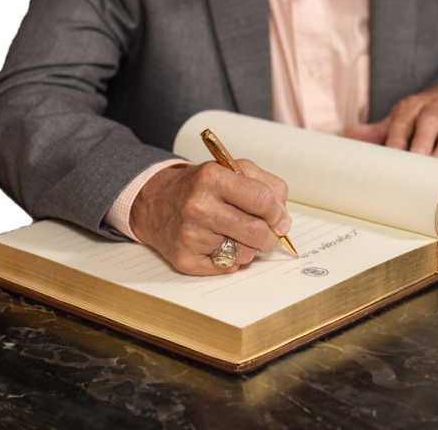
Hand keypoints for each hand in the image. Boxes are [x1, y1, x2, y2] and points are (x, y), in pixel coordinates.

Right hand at [130, 160, 290, 274]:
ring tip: (234, 234)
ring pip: (245, 254)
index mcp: (212, 178)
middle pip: (257, 232)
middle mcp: (199, 207)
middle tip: (266, 233)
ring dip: (248, 247)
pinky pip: (228, 268)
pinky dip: (230, 259)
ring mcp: (190, 235)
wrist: (154, 201)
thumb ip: (267, 186)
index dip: (277, 212)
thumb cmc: (199, 186)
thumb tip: (283, 220)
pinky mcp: (185, 260)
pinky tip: (216, 243)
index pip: (262, 200)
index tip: (278, 218)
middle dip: (269, 236)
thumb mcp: (232, 169)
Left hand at [344, 84, 437, 163]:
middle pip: (428, 123)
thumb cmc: (418, 117)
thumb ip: (375, 131)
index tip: (391, 152)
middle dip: (422, 141)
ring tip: (436, 165)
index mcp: (410, 108)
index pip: (401, 123)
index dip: (396, 138)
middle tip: (417, 158)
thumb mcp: (398, 119)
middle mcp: (433, 110)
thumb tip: (348, 134)